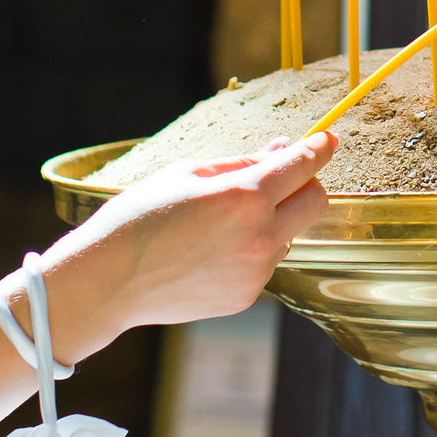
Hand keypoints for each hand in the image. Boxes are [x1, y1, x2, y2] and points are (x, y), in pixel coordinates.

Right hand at [46, 134, 332, 356]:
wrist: (109, 281)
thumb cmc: (140, 216)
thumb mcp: (188, 173)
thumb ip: (242, 162)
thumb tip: (281, 149)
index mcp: (245, 196)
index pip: (302, 166)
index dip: (319, 148)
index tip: (327, 140)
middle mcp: (260, 236)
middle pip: (316, 202)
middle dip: (306, 184)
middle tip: (282, 177)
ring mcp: (257, 271)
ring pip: (289, 234)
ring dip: (274, 219)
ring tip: (221, 221)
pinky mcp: (247, 296)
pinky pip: (265, 263)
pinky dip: (252, 249)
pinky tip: (211, 249)